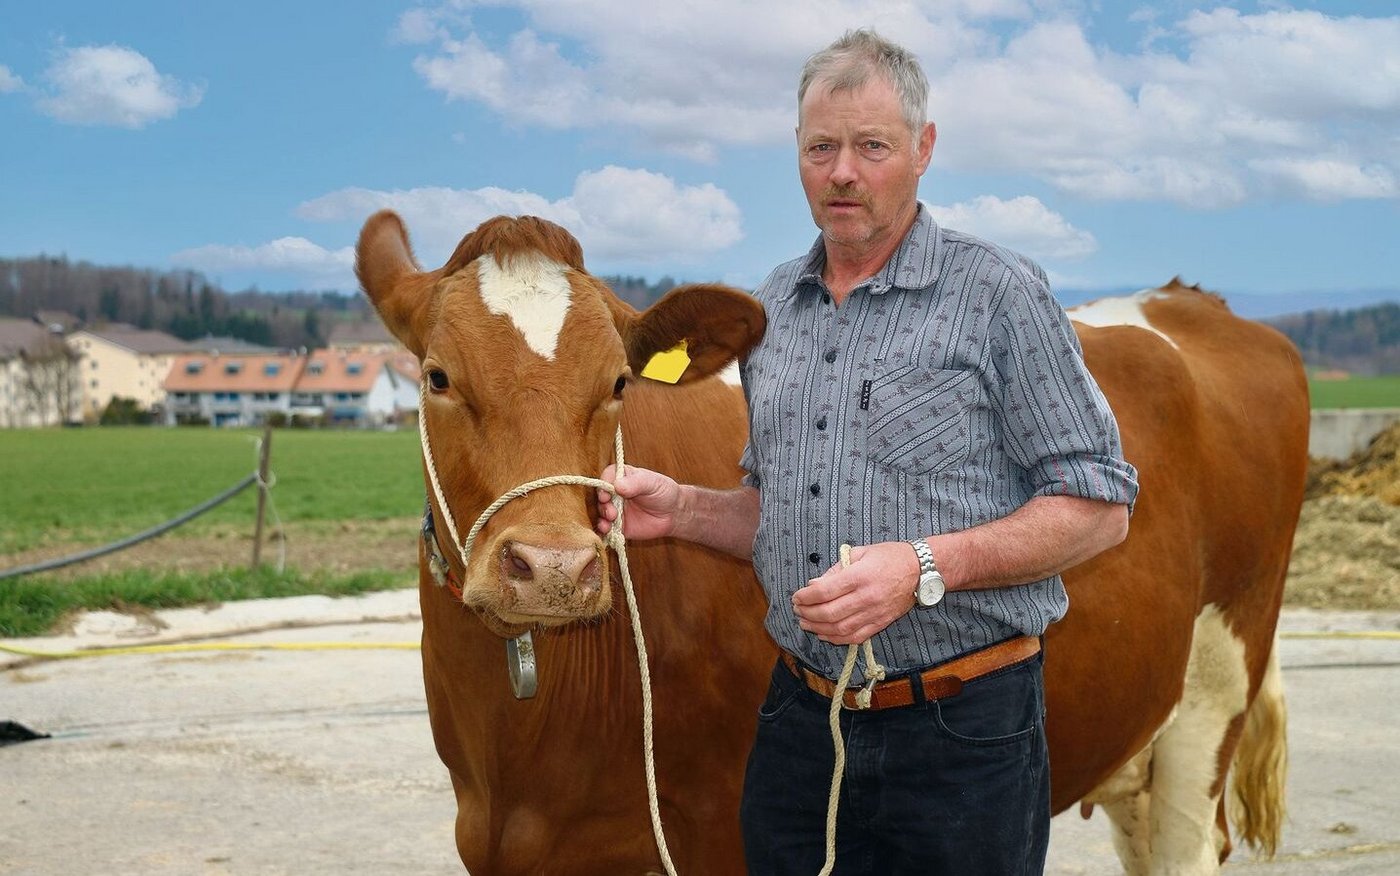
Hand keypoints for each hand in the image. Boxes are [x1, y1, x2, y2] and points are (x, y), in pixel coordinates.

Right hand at [595, 464, 681, 541]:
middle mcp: (615, 492)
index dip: (603, 485)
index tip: (606, 494)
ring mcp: (615, 509)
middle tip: (612, 511)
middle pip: (601, 495)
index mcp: (622, 477)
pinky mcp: (618, 525)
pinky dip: (603, 529)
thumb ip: (636, 483)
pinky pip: (606, 527)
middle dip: (604, 503)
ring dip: (603, 516)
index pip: (607, 477)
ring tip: (612, 519)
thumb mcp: (652, 483)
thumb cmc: (663, 492)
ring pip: (601, 512)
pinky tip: (607, 530)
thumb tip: (617, 486)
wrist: (673, 514)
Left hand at [791, 542, 919, 644]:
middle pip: (829, 612)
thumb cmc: (890, 557)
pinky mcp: (880, 623)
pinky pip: (855, 637)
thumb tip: (814, 584)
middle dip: (808, 613)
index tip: (796, 596)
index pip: (824, 591)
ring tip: (805, 623)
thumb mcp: (860, 552)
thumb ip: (836, 568)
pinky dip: (837, 639)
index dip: (806, 596)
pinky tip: (824, 635)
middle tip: (797, 610)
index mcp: (860, 576)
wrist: (921, 570)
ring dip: (818, 628)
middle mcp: (866, 597)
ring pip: (840, 628)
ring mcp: (874, 613)